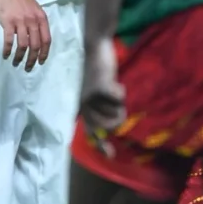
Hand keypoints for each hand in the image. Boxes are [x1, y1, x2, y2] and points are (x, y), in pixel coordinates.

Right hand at [0, 0, 51, 70]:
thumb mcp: (33, 8)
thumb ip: (36, 22)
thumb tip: (36, 38)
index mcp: (41, 17)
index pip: (46, 40)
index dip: (44, 53)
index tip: (40, 62)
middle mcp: (33, 20)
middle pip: (35, 45)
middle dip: (32, 59)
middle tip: (28, 68)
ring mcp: (20, 21)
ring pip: (23, 45)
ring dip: (20, 57)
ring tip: (16, 63)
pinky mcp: (7, 21)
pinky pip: (9, 40)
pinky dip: (7, 50)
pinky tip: (5, 55)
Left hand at [80, 37, 125, 155]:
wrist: (94, 47)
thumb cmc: (98, 70)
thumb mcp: (97, 91)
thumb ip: (102, 107)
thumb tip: (112, 127)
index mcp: (82, 106)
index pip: (90, 130)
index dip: (100, 145)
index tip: (111, 155)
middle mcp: (83, 104)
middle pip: (109, 125)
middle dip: (119, 116)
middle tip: (116, 102)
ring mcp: (90, 96)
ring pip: (116, 112)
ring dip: (119, 101)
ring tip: (112, 88)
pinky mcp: (99, 87)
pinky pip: (118, 98)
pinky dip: (120, 91)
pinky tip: (114, 82)